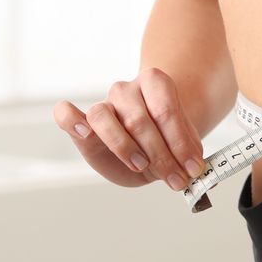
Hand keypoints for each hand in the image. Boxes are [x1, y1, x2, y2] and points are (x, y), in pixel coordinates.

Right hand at [52, 67, 205, 192]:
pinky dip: (70, 120)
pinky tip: (83, 132)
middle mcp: (126, 89)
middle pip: (139, 119)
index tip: (192, 167)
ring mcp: (104, 104)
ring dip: (124, 147)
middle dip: (160, 155)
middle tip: (175, 178)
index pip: (166, 110)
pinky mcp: (83, 123)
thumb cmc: (165, 140)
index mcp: (156, 82)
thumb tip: (196, 170)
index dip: (180, 142)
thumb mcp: (181, 146)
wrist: (150, 143)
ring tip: (142, 165)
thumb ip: (187, 152)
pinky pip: (65, 114)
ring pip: (103, 117)